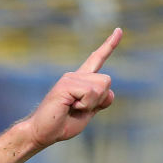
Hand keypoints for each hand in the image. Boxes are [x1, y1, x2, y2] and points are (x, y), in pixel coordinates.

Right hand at [26, 28, 121, 147]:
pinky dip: (84, 105)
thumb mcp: (87, 113)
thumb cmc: (63, 124)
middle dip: (99, 100)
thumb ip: (99, 103)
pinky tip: (70, 106)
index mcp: (81, 81)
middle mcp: (76, 75)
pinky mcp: (66, 84)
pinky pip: (90, 93)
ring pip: (100, 87)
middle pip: (106, 81)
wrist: (44, 132)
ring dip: (91, 103)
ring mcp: (70, 78)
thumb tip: (110, 92)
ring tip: (73, 107)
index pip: (97, 59)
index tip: (119, 30)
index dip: (109, 45)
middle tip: (80, 108)